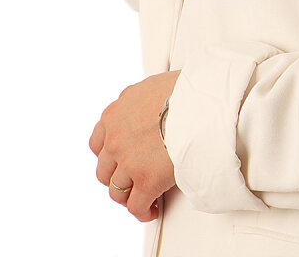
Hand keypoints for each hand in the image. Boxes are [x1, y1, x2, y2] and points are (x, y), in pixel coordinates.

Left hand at [90, 70, 180, 222]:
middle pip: (105, 171)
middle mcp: (115, 140)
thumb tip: (139, 109)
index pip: (98, 144)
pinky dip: (143, 211)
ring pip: (117, 191)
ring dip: (129, 196)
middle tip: (131, 180)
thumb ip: (134, 102)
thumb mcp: (149, 86)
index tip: (118, 161)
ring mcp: (128, 162)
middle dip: (118, 177)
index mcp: (114, 116)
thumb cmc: (183, 91)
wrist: (200, 104)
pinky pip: (136, 206)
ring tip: (142, 197)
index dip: (109, 156)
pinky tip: (151, 209)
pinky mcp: (146, 181)